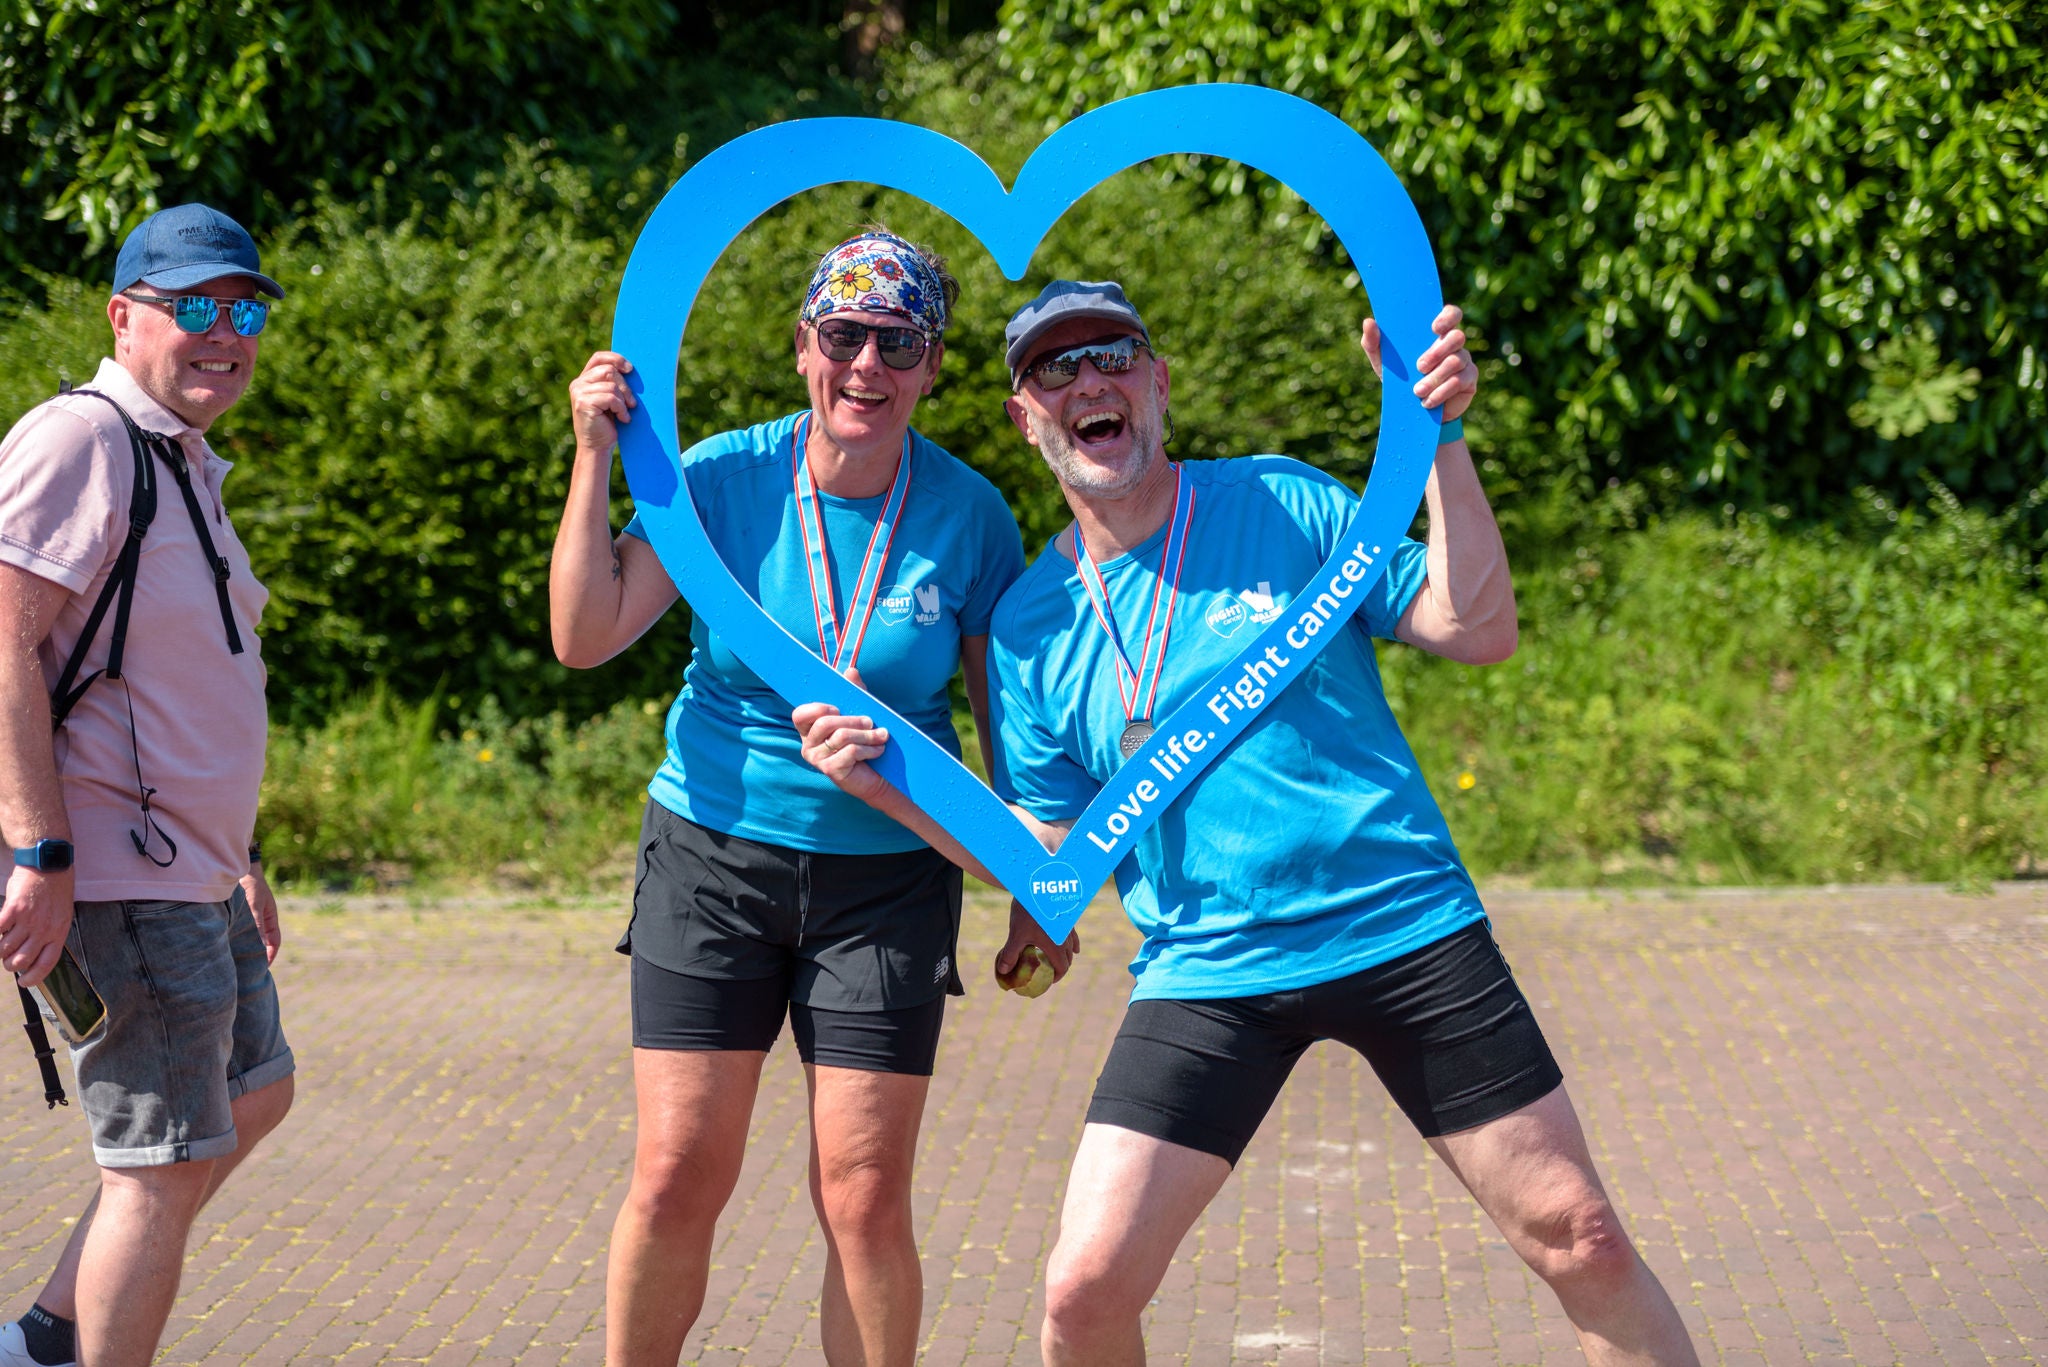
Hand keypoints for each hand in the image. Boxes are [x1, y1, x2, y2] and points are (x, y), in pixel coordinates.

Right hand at [0, 865, 73, 987]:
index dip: (34, 978)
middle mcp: (45, 929)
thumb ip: (50, 934)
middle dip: (11, 965)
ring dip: (0, 950)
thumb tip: (35, 954)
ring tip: (3, 943)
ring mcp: (29, 920)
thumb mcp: (61, 915)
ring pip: (6, 948)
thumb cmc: (55, 891)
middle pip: (22, 961)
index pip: (46, 964)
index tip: (24, 982)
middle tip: (8, 961)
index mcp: (59, 933)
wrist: (49, 865)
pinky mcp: (14, 909)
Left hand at [241, 866, 280, 964]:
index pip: (274, 942)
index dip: (270, 955)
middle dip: (258, 956)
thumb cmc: (251, 887)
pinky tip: (227, 946)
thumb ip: (257, 924)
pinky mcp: (238, 917)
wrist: (239, 870)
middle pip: (263, 943)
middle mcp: (261, 920)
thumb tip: (260, 945)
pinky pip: (239, 932)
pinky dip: (236, 941)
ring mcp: (250, 919)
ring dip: (246, 949)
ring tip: (238, 961)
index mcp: (270, 919)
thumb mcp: (255, 906)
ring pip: (250, 938)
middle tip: (250, 969)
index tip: (264, 967)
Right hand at [570, 350, 636, 454]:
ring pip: (611, 385)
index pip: (599, 357)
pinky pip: (611, 397)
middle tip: (632, 403)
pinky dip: (621, 409)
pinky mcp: (583, 403)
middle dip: (625, 387)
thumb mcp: (610, 399)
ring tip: (624, 413)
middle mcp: (578, 384)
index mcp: (584, 379)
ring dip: (623, 400)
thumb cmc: (607, 424)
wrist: (597, 447)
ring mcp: (578, 393)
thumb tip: (631, 368)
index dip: (616, 359)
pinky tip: (622, 419)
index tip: (630, 369)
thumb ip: (613, 383)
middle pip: (609, 370)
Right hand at [792, 667, 892, 805]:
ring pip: (841, 737)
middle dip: (854, 720)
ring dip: (867, 735)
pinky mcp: (831, 772)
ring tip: (882, 736)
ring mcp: (817, 760)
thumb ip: (854, 692)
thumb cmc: (865, 741)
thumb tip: (850, 671)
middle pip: (825, 723)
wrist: (879, 775)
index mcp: (809, 729)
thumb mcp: (860, 713)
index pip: (800, 714)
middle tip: (872, 722)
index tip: (838, 708)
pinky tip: (878, 750)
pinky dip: (869, 749)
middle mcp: (808, 745)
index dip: (818, 708)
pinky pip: (850, 752)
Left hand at [993, 898, 1079, 990]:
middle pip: (1068, 959)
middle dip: (1060, 968)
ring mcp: (1068, 928)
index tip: (1048, 981)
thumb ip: (1010, 954)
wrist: (1036, 887)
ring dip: (1066, 956)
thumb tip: (1002, 971)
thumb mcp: (1016, 933)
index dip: (1057, 977)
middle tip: (1049, 973)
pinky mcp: (1067, 918)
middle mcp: (1066, 938)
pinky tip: (1073, 947)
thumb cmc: (1027, 911)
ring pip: (1071, 947)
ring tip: (1056, 961)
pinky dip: (1073, 944)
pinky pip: (1073, 936)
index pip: (1063, 968)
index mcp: (1057, 946)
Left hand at [1360, 305, 1477, 422]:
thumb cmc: (1399, 378)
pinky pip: (1459, 381)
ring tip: (1417, 391)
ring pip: (1456, 361)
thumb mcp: (1382, 361)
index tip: (1434, 328)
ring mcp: (1464, 360)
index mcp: (1436, 332)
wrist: (1413, 410)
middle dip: (1437, 351)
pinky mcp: (1469, 380)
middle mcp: (1453, 343)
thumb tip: (1369, 322)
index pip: (1452, 314)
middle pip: (1457, 336)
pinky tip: (1427, 402)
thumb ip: (1373, 341)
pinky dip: (1441, 392)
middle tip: (1419, 366)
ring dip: (1435, 377)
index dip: (1447, 317)